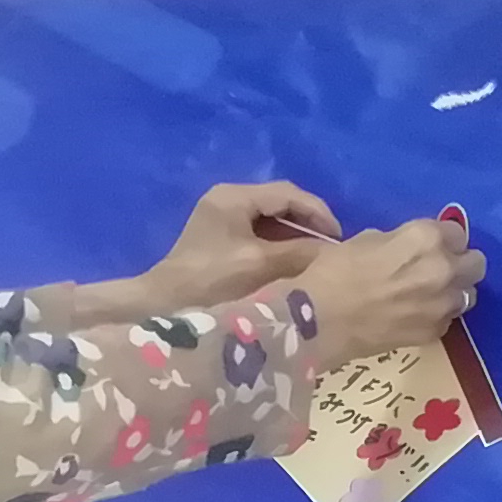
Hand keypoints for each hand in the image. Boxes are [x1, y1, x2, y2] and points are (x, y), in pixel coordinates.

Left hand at [135, 182, 341, 309]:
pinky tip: (294, 267)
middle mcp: (226, 200)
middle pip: (280, 204)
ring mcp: (220, 220)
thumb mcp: (261, 264)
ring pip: (270, 222)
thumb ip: (300, 253)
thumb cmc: (211, 281)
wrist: (162, 308)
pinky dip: (279, 248)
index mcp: (234, 196)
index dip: (318, 214)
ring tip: (318, 260)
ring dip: (295, 239)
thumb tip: (334, 252)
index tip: (339, 240)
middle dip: (308, 226)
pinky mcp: (218, 241)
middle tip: (332, 250)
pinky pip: (258, 236)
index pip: (289, 193)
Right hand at [302, 218, 486, 366]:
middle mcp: (444, 268)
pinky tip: (412, 316)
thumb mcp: (365, 240)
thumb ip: (399, 241)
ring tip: (428, 296)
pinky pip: (448, 319)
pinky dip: (436, 317)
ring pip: (468, 294)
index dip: (442, 239)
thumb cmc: (334, 273)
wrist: (320, 322)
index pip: (456, 232)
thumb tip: (407, 248)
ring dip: (453, 292)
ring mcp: (443, 304)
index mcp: (426, 238)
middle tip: (438, 269)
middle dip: (460, 263)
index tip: (428, 246)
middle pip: (476, 263)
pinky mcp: (435, 332)